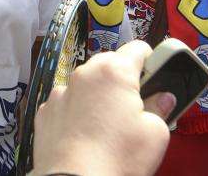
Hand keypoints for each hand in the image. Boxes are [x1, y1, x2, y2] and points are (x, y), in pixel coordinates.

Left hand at [32, 40, 172, 175]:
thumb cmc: (117, 159)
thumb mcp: (155, 134)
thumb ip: (160, 108)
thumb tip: (162, 98)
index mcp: (113, 72)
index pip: (138, 49)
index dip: (152, 61)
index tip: (157, 76)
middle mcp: (83, 74)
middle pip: (110, 64)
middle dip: (124, 79)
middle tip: (137, 106)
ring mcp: (61, 92)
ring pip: (86, 83)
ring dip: (99, 94)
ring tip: (110, 124)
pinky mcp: (45, 110)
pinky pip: (67, 102)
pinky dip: (77, 110)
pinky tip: (86, 133)